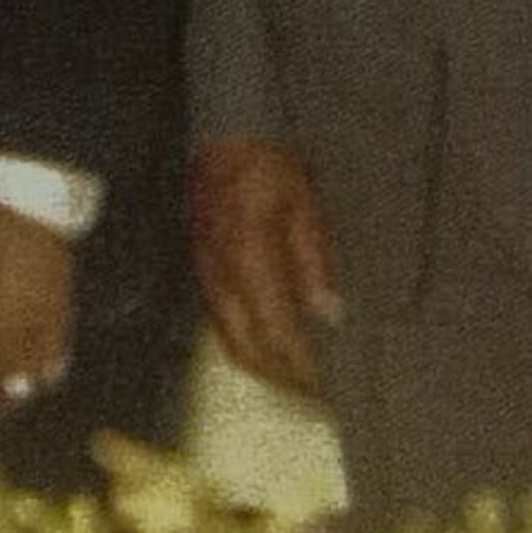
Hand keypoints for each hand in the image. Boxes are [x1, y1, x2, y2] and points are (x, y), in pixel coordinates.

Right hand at [190, 134, 340, 399]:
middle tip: (316, 392)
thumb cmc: (268, 168)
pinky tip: (270, 344)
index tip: (326, 386)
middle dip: (281, 377)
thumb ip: (314, 262)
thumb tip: (328, 314)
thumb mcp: (304, 207)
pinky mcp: (202, 273)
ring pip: (230, 342)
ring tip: (297, 376)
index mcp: (249, 261)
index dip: (301, 366)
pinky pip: (222, 324)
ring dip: (263, 367)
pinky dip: (246, 346)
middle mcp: (221, 278)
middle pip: (247, 350)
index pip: (276, 332)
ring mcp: (206, 277)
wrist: (223, 140)